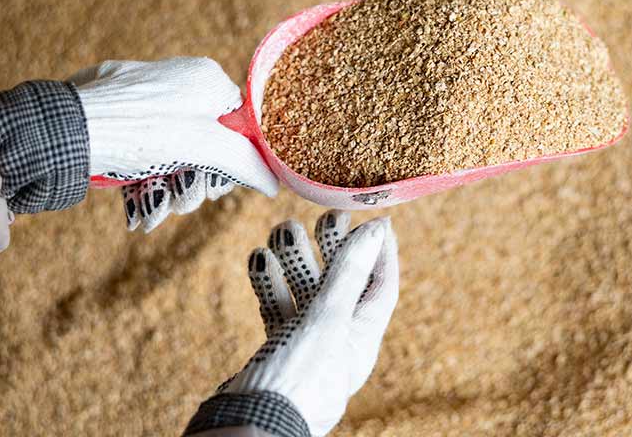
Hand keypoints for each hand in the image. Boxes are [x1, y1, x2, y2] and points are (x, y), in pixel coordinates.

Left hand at [71, 58, 278, 232]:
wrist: (67, 129)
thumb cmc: (142, 130)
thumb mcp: (205, 148)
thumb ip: (245, 163)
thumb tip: (274, 182)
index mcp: (206, 79)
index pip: (239, 124)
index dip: (233, 162)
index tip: (216, 187)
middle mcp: (180, 82)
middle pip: (207, 143)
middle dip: (195, 181)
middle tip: (181, 200)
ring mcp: (148, 98)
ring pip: (175, 153)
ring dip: (169, 188)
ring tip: (154, 208)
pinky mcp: (121, 114)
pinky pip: (147, 151)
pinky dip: (146, 180)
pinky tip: (138, 205)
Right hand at [221, 210, 398, 435]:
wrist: (250, 422)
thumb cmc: (299, 376)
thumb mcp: (328, 317)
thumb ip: (349, 272)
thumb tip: (376, 230)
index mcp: (362, 336)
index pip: (381, 285)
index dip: (380, 251)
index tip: (374, 218)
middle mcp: (338, 338)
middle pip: (340, 282)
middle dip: (331, 248)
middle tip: (323, 216)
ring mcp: (307, 343)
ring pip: (305, 290)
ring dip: (295, 259)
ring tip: (281, 230)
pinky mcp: (278, 346)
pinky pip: (278, 306)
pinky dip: (270, 282)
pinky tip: (259, 259)